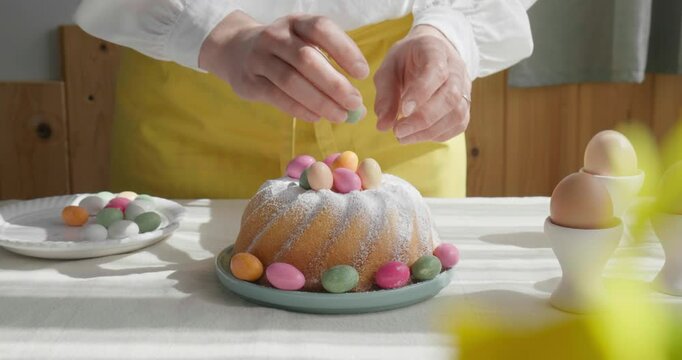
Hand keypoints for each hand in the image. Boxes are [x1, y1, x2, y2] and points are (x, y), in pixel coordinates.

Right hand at [199, 11, 368, 122]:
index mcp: (296, 23)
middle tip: (355, 103)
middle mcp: (276, 36)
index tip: (362, 73)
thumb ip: (331, 67)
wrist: (236, 50)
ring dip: (319, 101)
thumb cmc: (285, 51)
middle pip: (307, 59)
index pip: (322, 29)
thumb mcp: (305, 44)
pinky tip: (317, 117)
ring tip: (340, 116)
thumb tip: (358, 106)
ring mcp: (259, 58)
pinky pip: (277, 97)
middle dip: (334, 84)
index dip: (344, 50)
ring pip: (291, 81)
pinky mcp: (249, 81)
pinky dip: (300, 109)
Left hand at [374, 25, 471, 143]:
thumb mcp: (389, 68)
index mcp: (436, 50)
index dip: (421, 92)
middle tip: (398, 131)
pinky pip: (457, 125)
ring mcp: (464, 88)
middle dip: (423, 119)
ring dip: (428, 131)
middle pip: (450, 96)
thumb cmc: (407, 60)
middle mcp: (457, 69)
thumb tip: (383, 125)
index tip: (404, 110)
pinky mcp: (465, 106)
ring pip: (456, 114)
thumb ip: (385, 94)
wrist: (430, 54)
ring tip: (403, 136)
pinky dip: (436, 135)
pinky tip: (417, 135)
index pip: (436, 71)